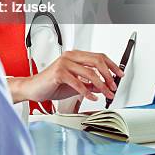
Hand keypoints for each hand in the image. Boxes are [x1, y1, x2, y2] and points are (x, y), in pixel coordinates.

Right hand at [9, 50, 123, 103]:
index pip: (98, 56)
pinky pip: (78, 83)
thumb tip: (104, 86)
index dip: (112, 65)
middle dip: (109, 75)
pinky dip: (87, 92)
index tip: (120, 74)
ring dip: (101, 85)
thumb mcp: (76, 84)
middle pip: (97, 61)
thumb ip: (89, 84)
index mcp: (75, 56)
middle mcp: (70, 56)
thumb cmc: (52, 84)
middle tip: (113, 86)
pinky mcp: (59, 72)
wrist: (34, 88)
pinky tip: (92, 97)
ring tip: (106, 94)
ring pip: (90, 72)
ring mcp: (64, 63)